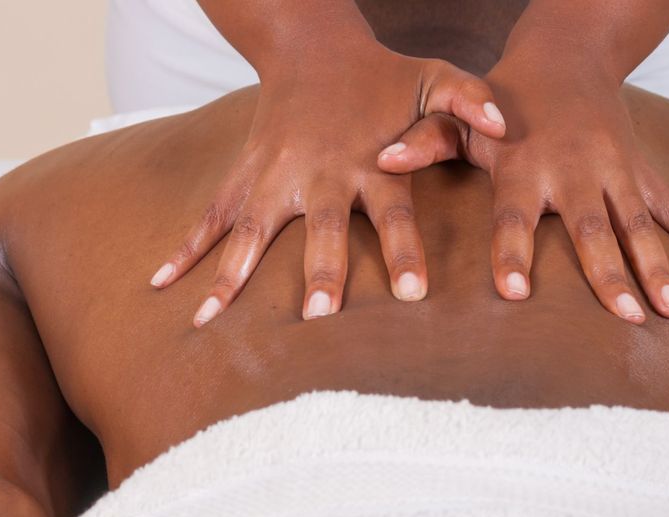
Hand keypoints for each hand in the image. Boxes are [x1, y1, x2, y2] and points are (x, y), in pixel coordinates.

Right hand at [150, 40, 505, 324]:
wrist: (312, 44)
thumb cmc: (382, 75)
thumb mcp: (434, 78)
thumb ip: (470, 102)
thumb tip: (507, 127)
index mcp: (369, 160)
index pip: (393, 211)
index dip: (404, 250)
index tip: (413, 294)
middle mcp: (319, 172)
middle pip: (321, 228)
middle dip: (321, 270)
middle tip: (320, 315)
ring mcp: (274, 175)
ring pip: (252, 231)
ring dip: (232, 275)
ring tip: (206, 321)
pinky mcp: (245, 174)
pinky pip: (212, 216)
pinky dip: (186, 249)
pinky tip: (162, 285)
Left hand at [378, 54, 668, 322]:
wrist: (568, 57)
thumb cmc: (506, 102)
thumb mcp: (462, 119)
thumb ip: (426, 142)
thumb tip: (380, 161)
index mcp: (525, 167)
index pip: (514, 217)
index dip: (512, 252)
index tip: (513, 292)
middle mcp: (575, 173)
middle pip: (591, 230)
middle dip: (608, 274)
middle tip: (624, 318)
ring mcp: (616, 173)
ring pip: (640, 226)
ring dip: (659, 269)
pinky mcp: (643, 174)